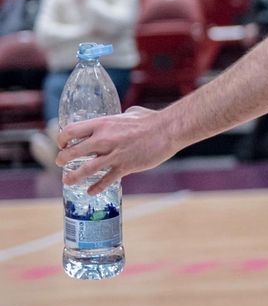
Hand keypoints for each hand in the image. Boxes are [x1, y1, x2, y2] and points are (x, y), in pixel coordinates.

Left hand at [57, 107, 176, 193]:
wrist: (169, 129)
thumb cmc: (152, 119)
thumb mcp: (131, 113)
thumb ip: (121, 118)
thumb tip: (122, 117)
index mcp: (103, 124)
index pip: (70, 132)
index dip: (62, 139)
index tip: (63, 144)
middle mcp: (104, 139)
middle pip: (72, 152)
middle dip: (62, 159)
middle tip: (61, 162)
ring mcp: (114, 154)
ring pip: (85, 169)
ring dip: (73, 176)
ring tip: (67, 180)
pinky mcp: (125, 166)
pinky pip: (106, 180)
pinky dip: (96, 187)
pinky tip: (91, 191)